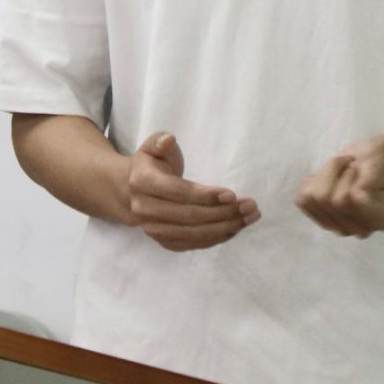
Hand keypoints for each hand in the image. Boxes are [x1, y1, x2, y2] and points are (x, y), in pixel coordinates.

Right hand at [125, 131, 259, 251]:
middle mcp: (144, 209)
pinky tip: (235, 228)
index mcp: (142, 182)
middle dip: (223, 213)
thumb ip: (161, 141)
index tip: (232, 194)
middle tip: (250, 206)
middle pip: (189, 216)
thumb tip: (169, 140)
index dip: (205, 195)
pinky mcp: (164, 241)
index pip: (178, 192)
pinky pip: (194, 244)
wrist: (133, 191)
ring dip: (225, 228)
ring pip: (194, 233)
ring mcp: (153, 229)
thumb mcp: (153, 147)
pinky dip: (216, 238)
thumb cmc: (152, 164)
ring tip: (249, 217)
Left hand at [296, 137, 383, 237]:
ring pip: (313, 198)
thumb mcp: (380, 163)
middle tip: (351, 165)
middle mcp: (361, 229)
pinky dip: (311, 183)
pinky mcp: (326, 220)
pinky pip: (303, 201)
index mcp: (381, 218)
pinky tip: (327, 178)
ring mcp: (342, 227)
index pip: (347, 200)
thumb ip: (369, 181)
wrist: (378, 162)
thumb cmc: (383, 160)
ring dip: (324, 176)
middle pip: (328, 200)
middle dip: (334, 173)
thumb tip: (356, 198)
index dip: (347, 177)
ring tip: (341, 170)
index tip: (357, 165)